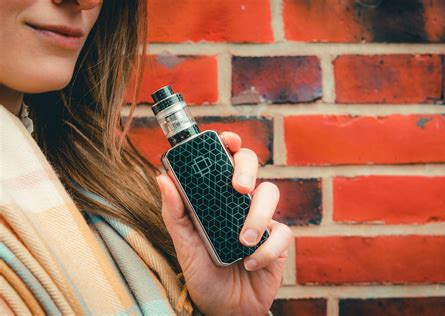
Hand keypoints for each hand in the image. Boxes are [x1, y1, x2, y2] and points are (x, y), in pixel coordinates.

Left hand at [156, 131, 292, 314]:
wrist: (225, 308)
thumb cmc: (203, 273)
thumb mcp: (184, 244)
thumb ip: (176, 213)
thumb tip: (163, 177)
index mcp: (217, 197)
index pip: (225, 160)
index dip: (228, 144)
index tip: (226, 140)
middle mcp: (240, 202)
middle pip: (251, 164)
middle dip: (247, 169)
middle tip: (239, 188)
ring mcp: (262, 218)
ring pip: (270, 193)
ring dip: (257, 216)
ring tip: (242, 240)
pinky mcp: (279, 240)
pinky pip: (282, 232)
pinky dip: (266, 249)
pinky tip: (250, 263)